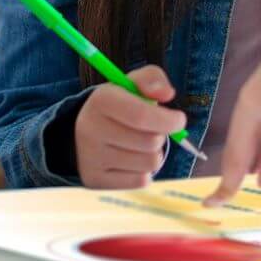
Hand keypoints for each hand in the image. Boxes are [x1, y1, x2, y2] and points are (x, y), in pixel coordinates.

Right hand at [74, 65, 184, 188]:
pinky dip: (143, 172)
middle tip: (152, 130)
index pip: (142, 116)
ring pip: (149, 163)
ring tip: (141, 145)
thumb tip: (167, 94)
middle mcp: (92, 129)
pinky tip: (131, 160)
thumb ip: (152, 80)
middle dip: (161, 136)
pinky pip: (140, 181)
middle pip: (150, 141)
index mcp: (102, 101)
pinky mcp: (95, 180)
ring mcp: (91, 157)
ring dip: (154, 154)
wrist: (81, 134)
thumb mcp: (130, 84)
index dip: (168, 120)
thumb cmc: (117, 106)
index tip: (180, 120)